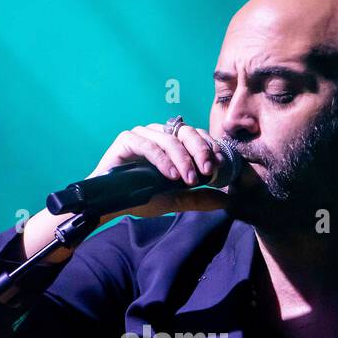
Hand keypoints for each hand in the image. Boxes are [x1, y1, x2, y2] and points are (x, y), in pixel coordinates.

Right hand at [20, 121, 230, 261]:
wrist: (111, 204)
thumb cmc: (141, 197)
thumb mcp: (175, 200)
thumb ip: (198, 198)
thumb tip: (225, 199)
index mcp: (173, 143)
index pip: (196, 136)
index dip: (210, 148)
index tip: (218, 167)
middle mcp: (159, 134)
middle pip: (186, 132)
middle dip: (201, 150)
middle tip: (209, 171)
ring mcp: (142, 135)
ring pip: (169, 138)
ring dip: (183, 158)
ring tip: (189, 179)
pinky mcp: (127, 140)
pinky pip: (148, 145)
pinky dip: (162, 159)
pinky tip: (171, 175)